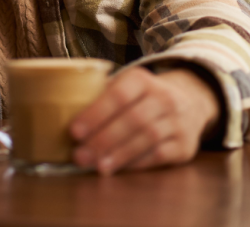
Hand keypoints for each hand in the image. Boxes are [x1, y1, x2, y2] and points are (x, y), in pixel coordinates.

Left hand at [69, 66, 220, 175]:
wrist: (191, 101)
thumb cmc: (143, 98)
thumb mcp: (127, 86)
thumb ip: (101, 97)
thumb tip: (58, 114)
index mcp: (143, 79)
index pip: (119, 94)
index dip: (96, 113)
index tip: (74, 131)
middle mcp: (164, 97)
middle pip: (133, 119)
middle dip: (104, 139)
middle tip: (80, 155)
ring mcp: (178, 121)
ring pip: (148, 138)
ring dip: (119, 154)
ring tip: (97, 166)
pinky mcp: (185, 145)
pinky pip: (160, 155)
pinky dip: (137, 163)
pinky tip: (119, 169)